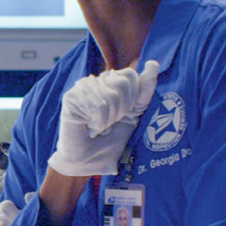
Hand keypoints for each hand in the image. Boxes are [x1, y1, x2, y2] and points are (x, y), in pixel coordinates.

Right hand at [47, 60, 160, 176]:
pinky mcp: (71, 97)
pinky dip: (98, 122)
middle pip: (122, 83)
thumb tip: (153, 64)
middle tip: (110, 122)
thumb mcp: (134, 114)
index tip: (124, 114)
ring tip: (98, 125)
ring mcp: (83, 88)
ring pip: (111, 96)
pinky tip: (89, 126)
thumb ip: (145, 90)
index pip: (131, 76)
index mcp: (112, 81)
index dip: (132, 98)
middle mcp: (97, 81)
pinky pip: (98, 105)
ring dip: (109, 119)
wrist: (89, 161)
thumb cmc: (110, 140)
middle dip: (122, 109)